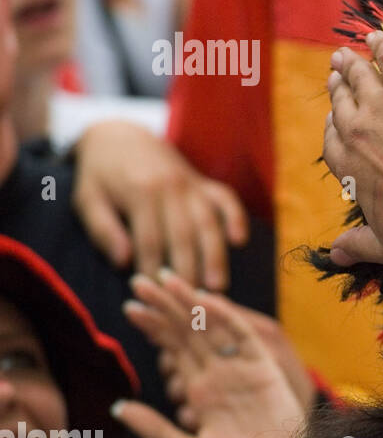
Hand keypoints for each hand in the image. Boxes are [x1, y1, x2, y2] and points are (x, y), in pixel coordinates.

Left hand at [72, 121, 247, 289]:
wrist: (121, 135)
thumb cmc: (100, 174)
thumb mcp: (87, 198)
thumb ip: (102, 229)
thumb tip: (123, 260)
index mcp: (140, 191)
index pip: (149, 240)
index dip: (151, 269)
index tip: (152, 295)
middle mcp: (171, 187)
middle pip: (183, 236)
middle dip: (188, 271)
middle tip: (190, 302)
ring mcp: (191, 183)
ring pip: (209, 223)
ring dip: (215, 256)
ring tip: (217, 286)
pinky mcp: (204, 182)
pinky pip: (226, 200)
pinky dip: (236, 218)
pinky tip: (239, 241)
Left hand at [117, 270, 303, 437]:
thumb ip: (155, 429)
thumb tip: (117, 408)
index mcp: (200, 394)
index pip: (172, 352)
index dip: (152, 328)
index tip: (128, 307)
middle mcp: (218, 376)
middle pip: (186, 332)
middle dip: (163, 306)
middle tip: (139, 279)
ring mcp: (240, 369)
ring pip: (210, 327)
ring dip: (188, 303)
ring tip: (165, 278)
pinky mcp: (263, 368)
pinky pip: (242, 336)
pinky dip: (225, 316)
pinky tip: (205, 299)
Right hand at [323, 32, 382, 267]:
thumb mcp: (382, 244)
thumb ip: (358, 244)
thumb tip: (336, 255)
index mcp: (347, 166)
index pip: (332, 140)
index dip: (334, 126)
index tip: (335, 118)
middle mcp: (355, 131)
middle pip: (342, 102)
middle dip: (338, 88)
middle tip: (336, 75)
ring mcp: (379, 103)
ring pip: (359, 76)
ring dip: (351, 64)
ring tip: (344, 54)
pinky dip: (380, 43)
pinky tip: (375, 35)